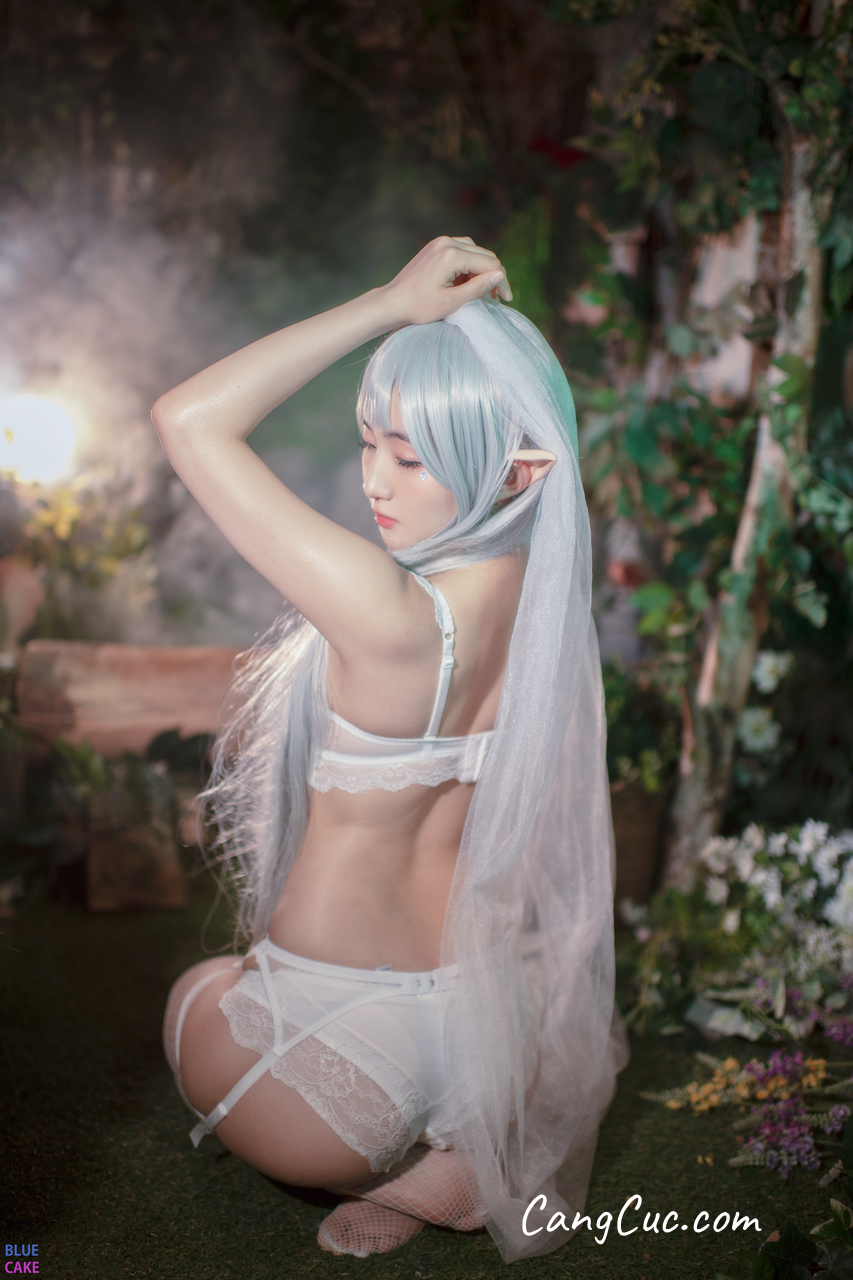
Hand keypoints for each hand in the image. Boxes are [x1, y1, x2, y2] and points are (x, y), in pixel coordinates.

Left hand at [380, 235, 511, 326]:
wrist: (393, 301)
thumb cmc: (419, 307)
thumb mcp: (452, 302)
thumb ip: (478, 288)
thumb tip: (501, 275)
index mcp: (451, 255)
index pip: (490, 263)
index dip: (502, 281)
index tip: (506, 299)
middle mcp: (447, 242)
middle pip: (484, 254)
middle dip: (493, 275)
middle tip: (495, 298)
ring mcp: (440, 242)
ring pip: (475, 251)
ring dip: (481, 269)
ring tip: (480, 291)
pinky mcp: (436, 245)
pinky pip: (462, 250)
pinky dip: (469, 264)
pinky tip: (466, 281)